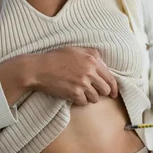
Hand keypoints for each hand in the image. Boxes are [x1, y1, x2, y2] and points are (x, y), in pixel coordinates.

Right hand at [0, 47, 117, 105]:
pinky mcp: (74, 93)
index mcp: (92, 60)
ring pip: (95, 98)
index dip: (114, 88)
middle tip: (95, 93)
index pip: (110, 78)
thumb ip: (93, 54)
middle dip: (101, 93)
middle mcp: (90, 72)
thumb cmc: (56, 58)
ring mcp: (82, 83)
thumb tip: (106, 65)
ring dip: (89, 97)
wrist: (38, 68)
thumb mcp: (76, 50)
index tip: (114, 93)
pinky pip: (84, 102)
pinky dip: (80, 101)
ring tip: (80, 92)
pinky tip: (73, 95)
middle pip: (106, 90)